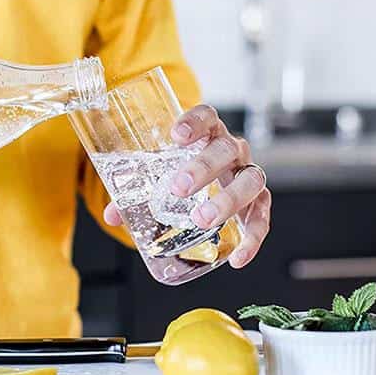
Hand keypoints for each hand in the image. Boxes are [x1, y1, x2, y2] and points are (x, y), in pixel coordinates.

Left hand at [103, 103, 271, 267]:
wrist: (212, 178)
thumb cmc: (185, 169)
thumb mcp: (161, 172)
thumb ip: (137, 190)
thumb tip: (113, 214)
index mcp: (209, 133)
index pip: (207, 117)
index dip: (194, 122)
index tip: (176, 135)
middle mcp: (233, 150)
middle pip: (226, 150)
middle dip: (203, 168)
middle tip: (179, 188)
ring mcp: (248, 174)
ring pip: (250, 180)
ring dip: (228, 200)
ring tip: (203, 219)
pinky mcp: (258, 202)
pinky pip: (261, 217)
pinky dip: (252, 238)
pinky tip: (237, 257)